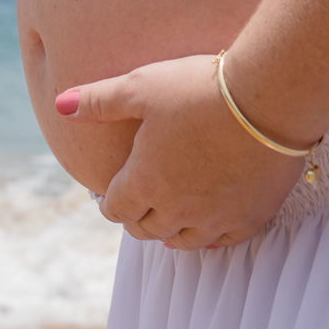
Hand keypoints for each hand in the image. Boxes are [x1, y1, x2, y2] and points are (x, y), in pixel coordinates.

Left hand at [56, 54, 304, 249]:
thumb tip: (59, 104)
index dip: (107, 202)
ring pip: (182, 241)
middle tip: (135, 205)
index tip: (107, 195)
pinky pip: (222, 241)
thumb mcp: (140, 86)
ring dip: (169, 230)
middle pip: (146, 229)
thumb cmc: (198, 88)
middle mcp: (177, 209)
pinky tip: (206, 224)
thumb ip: (98, 100)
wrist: (269, 97)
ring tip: (166, 218)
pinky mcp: (252, 217)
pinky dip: (208, 236)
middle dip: (136, 217)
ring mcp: (215, 217)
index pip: (115, 208)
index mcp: (144, 181)